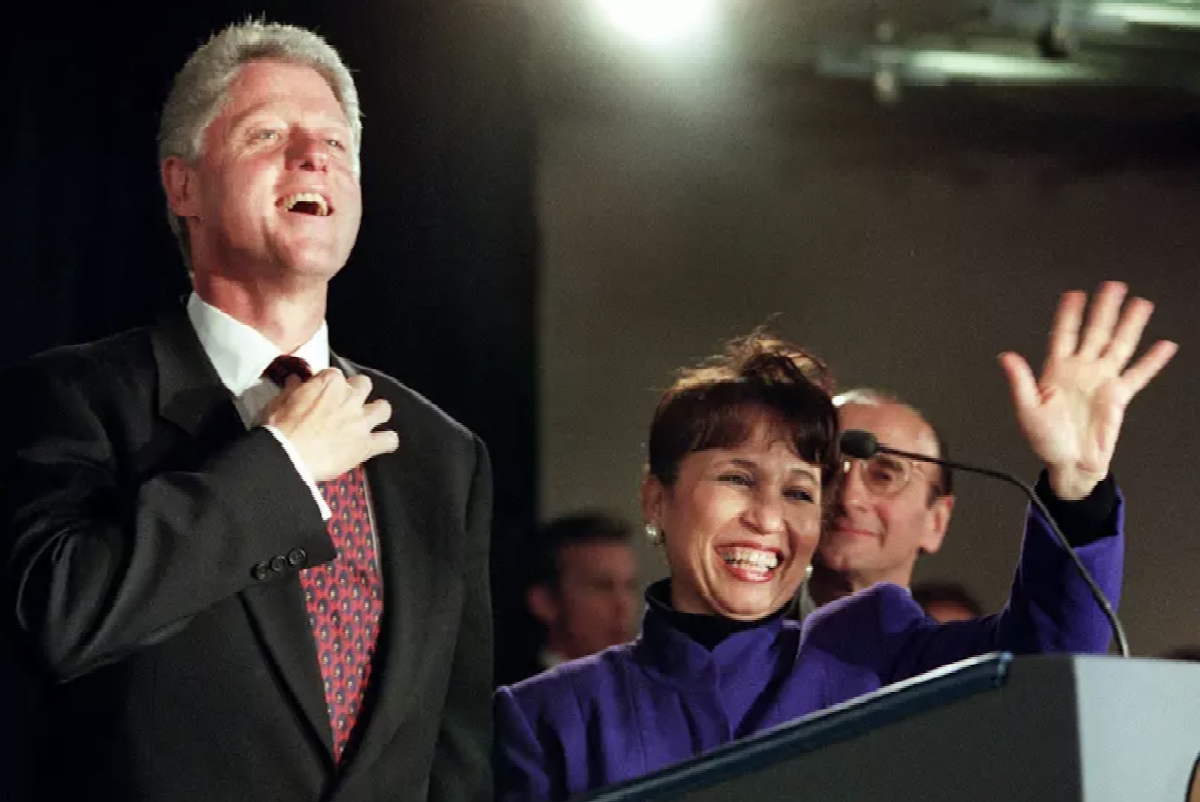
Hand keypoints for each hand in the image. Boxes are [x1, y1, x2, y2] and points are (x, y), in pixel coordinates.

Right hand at [259, 369, 398, 481]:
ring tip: (368, 420)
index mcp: (330, 382)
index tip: (320, 395)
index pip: (334, 375)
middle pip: (363, 385)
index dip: (327, 385)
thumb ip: (292, 389)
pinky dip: (386, 441)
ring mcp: (361, 421)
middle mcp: (350, 397)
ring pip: (383, 408)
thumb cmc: (278, 427)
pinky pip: (389, 440)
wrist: (287, 456)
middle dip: (356, 392)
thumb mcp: (278, 402)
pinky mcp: (366, 445)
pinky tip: (380, 444)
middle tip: (345, 404)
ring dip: (377, 412)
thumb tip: (296, 380)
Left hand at [999, 281, 1176, 499]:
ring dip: (1129, 325)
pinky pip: (1138, 374)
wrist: (1069, 464)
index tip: (1074, 294)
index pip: (1064, 335)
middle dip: (1104, 309)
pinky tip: (1164, 345)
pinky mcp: (1119, 397)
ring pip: (1119, 345)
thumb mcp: (1026, 410)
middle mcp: (1082, 371)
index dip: (1069, 315)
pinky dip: (1152, 361)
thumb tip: (1006, 357)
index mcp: (1057, 371)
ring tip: (1139, 304)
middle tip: (1113, 286)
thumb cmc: (1046, 440)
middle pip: (1096, 332)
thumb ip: (1020, 382)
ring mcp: (1101, 381)